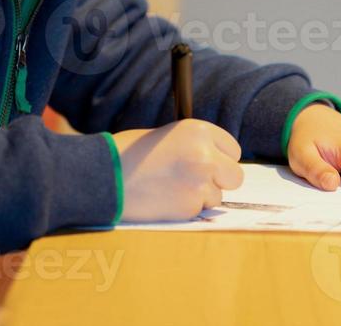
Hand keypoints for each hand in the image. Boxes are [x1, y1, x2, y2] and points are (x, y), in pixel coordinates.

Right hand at [111, 119, 244, 220]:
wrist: (106, 176)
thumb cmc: (131, 153)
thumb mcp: (167, 136)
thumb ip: (195, 145)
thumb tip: (216, 160)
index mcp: (199, 130)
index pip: (233, 149)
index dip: (220, 158)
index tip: (208, 163)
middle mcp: (205, 154)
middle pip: (235, 176)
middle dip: (219, 181)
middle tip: (196, 181)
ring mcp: (200, 181)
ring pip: (217, 196)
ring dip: (200, 196)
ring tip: (171, 188)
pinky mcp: (190, 206)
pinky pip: (200, 210)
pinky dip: (187, 209)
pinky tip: (165, 199)